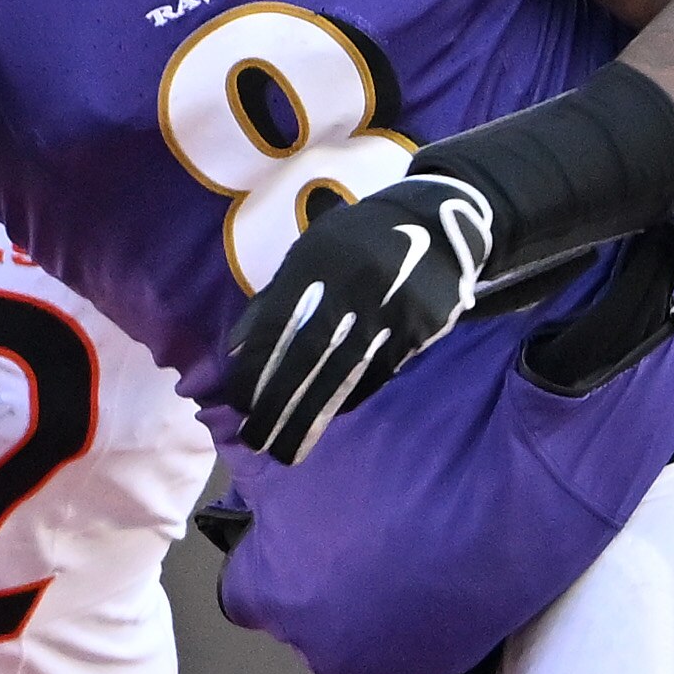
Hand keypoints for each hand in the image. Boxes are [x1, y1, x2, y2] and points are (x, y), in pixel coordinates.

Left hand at [225, 172, 493, 460]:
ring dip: (310, 418)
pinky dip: (349, 400)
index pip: (275, 326)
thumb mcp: (310, 253)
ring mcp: (388, 310)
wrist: (435, 224)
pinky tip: (328, 417)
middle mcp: (350, 287)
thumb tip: (238, 349)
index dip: (255, 369)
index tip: (240, 405)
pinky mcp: (418, 329)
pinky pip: (376, 375)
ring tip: (287, 450)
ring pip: (343, 375)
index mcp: (316, 262)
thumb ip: (274, 297)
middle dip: (277, 406)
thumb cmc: (357, 241)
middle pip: (307, 358)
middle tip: (256, 441)